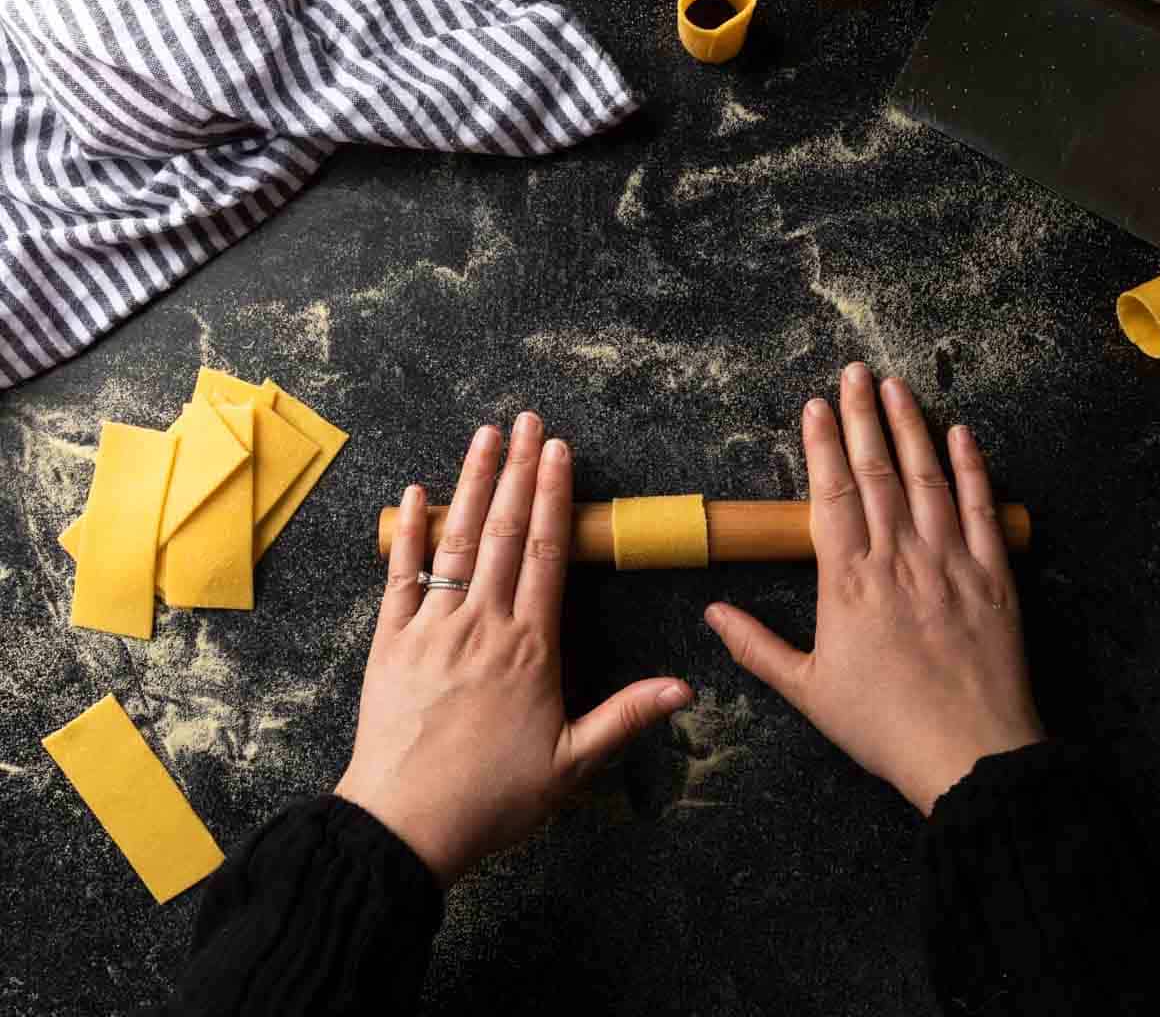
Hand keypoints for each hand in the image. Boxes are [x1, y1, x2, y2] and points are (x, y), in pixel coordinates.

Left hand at [336, 413, 692, 885]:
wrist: (407, 824)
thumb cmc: (494, 797)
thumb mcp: (572, 763)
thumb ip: (626, 716)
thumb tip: (686, 688)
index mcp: (531, 646)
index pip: (549, 553)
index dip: (556, 496)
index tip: (560, 452)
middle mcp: (484, 622)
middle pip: (507, 531)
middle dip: (520, 470)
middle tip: (529, 420)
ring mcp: (433, 627)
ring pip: (458, 540)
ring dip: (472, 483)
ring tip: (485, 435)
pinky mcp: (391, 641)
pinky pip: (400, 576)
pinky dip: (408, 532)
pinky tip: (414, 493)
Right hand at [705, 364, 1043, 815]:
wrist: (970, 756)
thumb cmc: (882, 724)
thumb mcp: (807, 690)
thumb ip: (755, 646)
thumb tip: (710, 612)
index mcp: (848, 581)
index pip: (830, 494)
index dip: (822, 444)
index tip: (815, 406)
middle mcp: (897, 557)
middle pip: (876, 472)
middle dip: (863, 416)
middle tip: (854, 371)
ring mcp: (950, 561)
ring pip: (926, 478)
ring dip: (910, 427)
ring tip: (897, 386)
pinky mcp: (993, 576)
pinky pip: (982, 509)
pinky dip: (971, 468)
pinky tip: (960, 434)